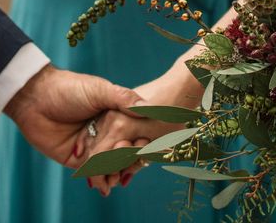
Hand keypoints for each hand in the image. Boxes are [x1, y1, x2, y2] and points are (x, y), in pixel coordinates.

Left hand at [2, 65, 139, 165]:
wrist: (36, 99)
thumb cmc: (70, 88)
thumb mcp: (100, 90)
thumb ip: (124, 99)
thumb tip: (150, 107)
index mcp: (115, 113)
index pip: (135, 130)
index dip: (141, 138)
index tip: (143, 142)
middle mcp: (106, 131)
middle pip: (125, 149)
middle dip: (129, 157)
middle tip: (128, 155)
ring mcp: (92, 146)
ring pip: (110, 164)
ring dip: (116, 170)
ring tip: (117, 172)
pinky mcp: (76, 160)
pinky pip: (92, 172)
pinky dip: (100, 178)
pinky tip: (106, 182)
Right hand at [81, 64, 205, 195]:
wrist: (180, 87)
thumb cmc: (173, 117)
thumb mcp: (156, 147)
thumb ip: (134, 164)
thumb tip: (121, 182)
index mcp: (118, 128)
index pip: (96, 161)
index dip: (100, 178)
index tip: (107, 188)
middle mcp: (110, 117)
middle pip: (96, 152)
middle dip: (104, 168)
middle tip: (118, 177)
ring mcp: (112, 109)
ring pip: (99, 140)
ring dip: (107, 155)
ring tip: (126, 161)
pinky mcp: (116, 105)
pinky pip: (105, 129)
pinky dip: (110, 142)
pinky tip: (125, 147)